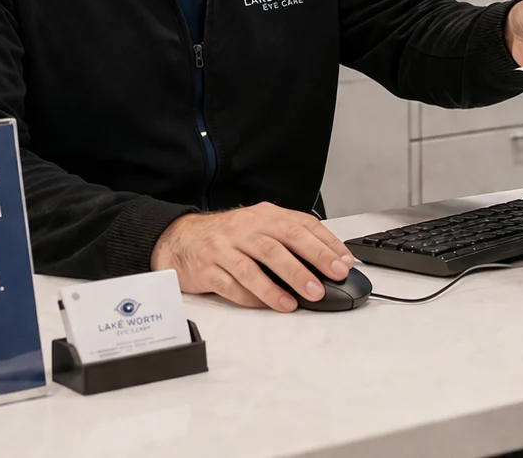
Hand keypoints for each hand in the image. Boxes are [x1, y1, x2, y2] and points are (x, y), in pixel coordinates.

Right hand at [151, 203, 355, 311]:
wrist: (180, 239)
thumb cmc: (228, 237)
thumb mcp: (259, 227)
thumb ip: (290, 240)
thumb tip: (329, 261)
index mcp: (264, 216)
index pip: (300, 225)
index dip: (325, 243)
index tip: (343, 262)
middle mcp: (244, 228)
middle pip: (280, 242)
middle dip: (308, 262)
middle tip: (329, 279)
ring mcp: (224, 248)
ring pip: (255, 265)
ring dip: (280, 284)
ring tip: (299, 300)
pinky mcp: (207, 269)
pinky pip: (231, 285)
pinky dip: (252, 297)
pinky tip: (268, 305)